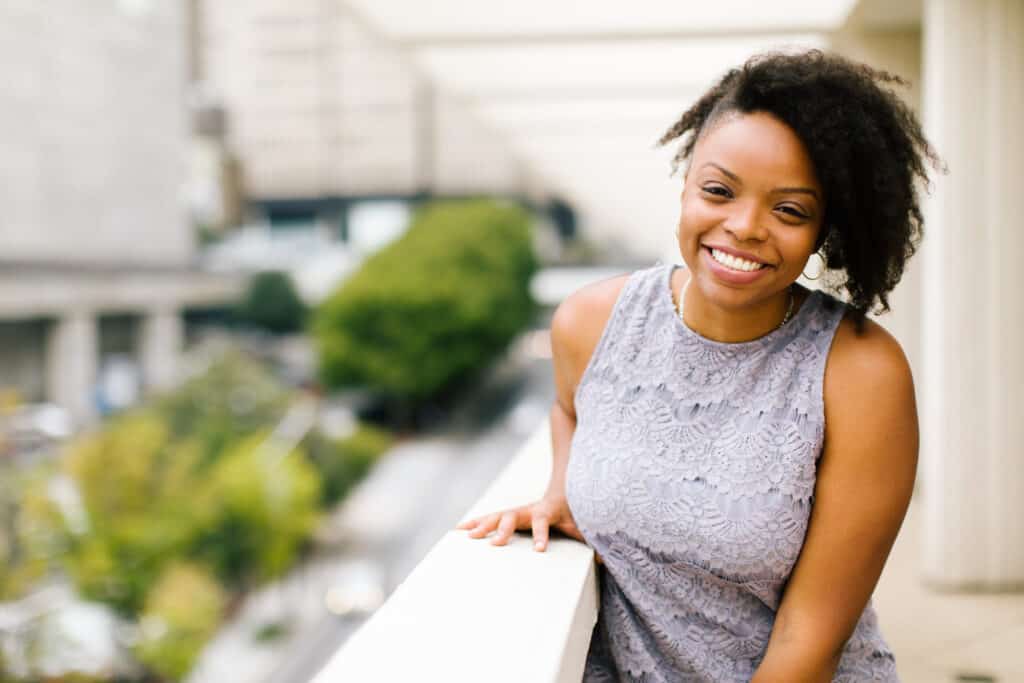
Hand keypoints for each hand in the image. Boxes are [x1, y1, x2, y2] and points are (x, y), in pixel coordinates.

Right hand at [455, 494, 586, 553]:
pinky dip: (474, 522)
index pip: (543, 521)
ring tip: (466, 535)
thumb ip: (594, 540)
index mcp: (548, 511)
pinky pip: (490, 517)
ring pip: (497, 515)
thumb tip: (609, 561)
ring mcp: (517, 510)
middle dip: (503, 529)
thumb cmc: (574, 510)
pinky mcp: (509, 514)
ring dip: (482, 525)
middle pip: (513, 516)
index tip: (538, 549)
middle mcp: (529, 509)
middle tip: (494, 544)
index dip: (541, 535)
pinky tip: (458, 529)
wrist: (563, 488)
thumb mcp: (585, 523)